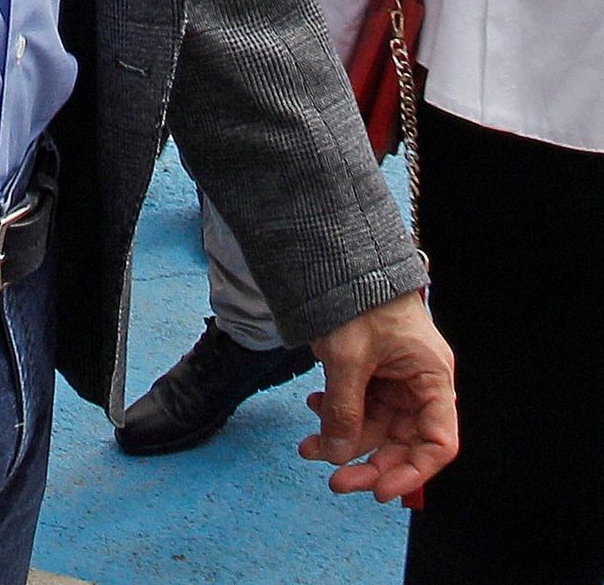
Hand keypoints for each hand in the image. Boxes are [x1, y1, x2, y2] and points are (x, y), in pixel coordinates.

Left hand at [303, 289, 456, 502]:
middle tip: (334, 480)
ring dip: (344, 440)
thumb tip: (338, 456)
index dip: (413, 472)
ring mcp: (395, 380)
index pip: (438, 442)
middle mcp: (419, 384)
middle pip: (403, 442)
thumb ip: (345, 409)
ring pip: (376, 428)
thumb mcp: (348, 355)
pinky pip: (360, 407)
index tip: (379, 490)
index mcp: (431, 378)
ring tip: (309, 446)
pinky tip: (315, 410)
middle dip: (367, 461)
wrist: (336, 257)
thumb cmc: (356, 296)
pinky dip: (338, 414)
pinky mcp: (372, 374)